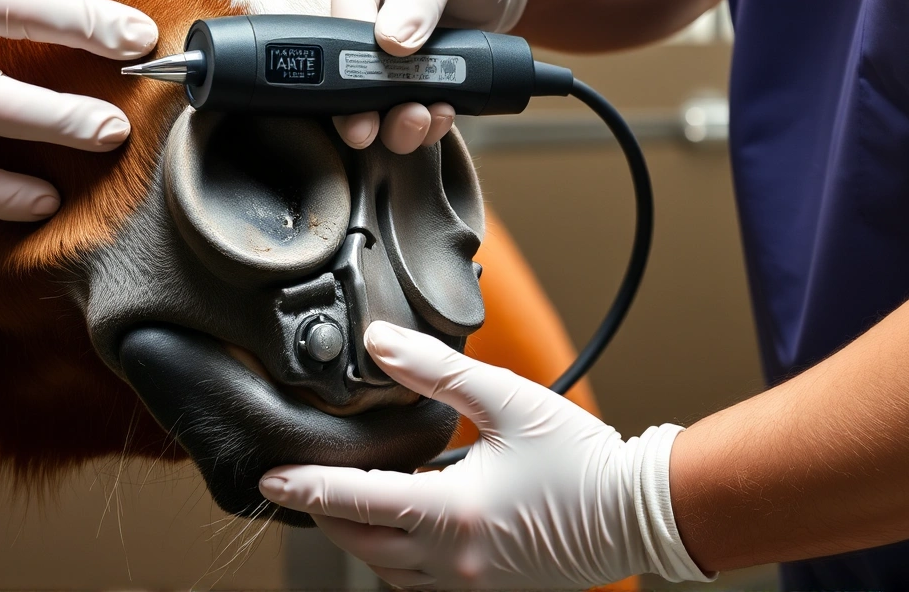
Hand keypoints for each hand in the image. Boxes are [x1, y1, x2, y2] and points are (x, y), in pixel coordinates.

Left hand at [258, 321, 708, 589]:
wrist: (638, 514)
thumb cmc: (583, 461)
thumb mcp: (507, 399)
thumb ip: (436, 370)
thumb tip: (379, 342)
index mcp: (451, 513)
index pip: (355, 500)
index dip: (305, 487)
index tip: (269, 477)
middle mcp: (454, 559)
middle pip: (359, 543)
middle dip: (323, 512)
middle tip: (298, 483)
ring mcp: (470, 583)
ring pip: (386, 571)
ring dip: (358, 538)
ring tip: (343, 502)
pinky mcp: (488, 590)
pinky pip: (420, 585)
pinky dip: (395, 558)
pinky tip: (399, 529)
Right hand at [326, 0, 530, 151]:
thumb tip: (392, 41)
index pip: (338, 27)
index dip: (351, 64)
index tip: (373, 93)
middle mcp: (361, 20)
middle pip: (346, 76)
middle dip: (369, 110)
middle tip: (391, 124)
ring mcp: (383, 56)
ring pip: (373, 105)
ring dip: (397, 124)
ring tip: (426, 119)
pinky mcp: (408, 79)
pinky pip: (404, 112)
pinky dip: (422, 123)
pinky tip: (442, 113)